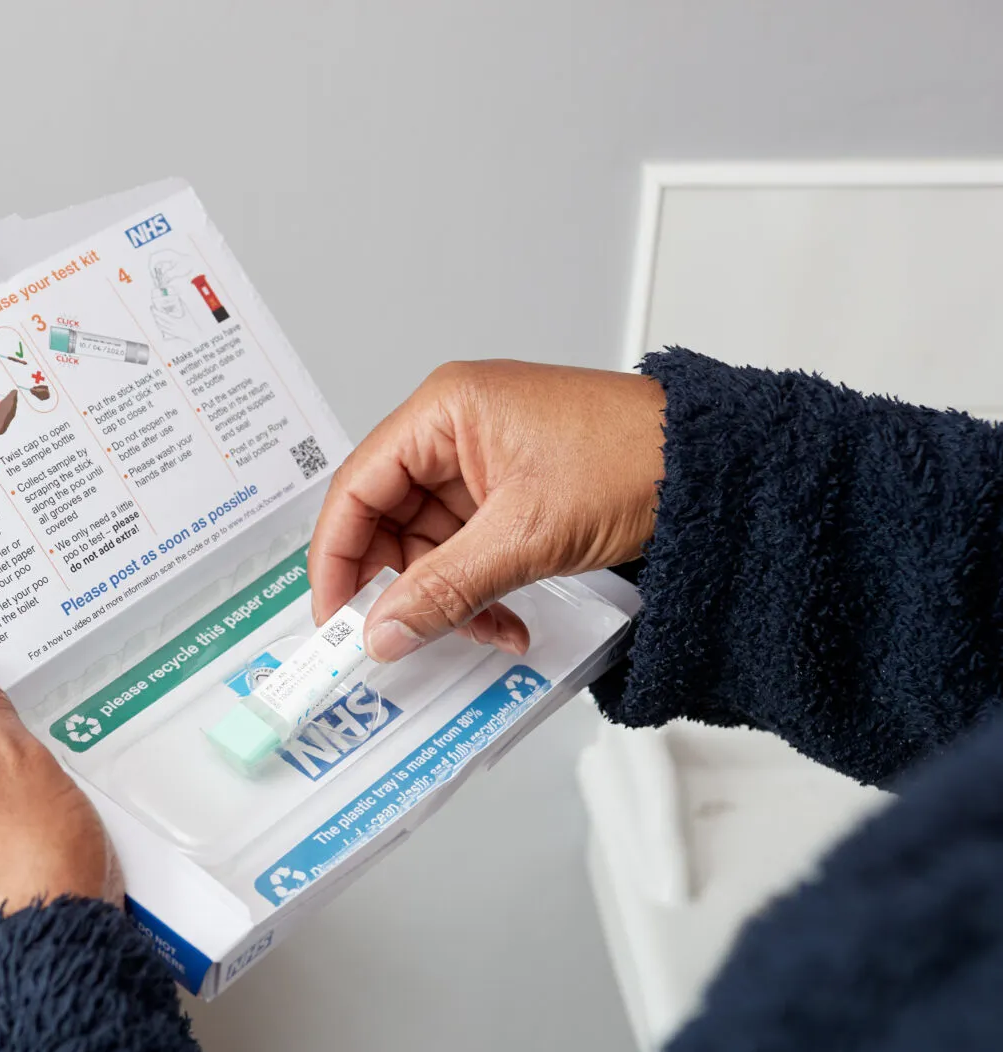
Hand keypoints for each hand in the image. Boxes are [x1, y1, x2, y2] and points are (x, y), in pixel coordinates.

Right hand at [309, 360, 665, 660]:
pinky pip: (467, 549)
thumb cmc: (636, 457)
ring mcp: (481, 460)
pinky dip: (477, 590)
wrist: (718, 462)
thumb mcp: (525, 535)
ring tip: (487, 631)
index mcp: (443, 411)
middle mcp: (452, 429)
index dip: (337, 558)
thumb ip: (443, 589)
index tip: (335, 617)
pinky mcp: (510, 490)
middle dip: (401, 587)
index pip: (357, 488)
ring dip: (447, 598)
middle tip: (403, 638)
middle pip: (387, 521)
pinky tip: (504, 620)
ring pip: (428, 544)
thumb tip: (383, 632)